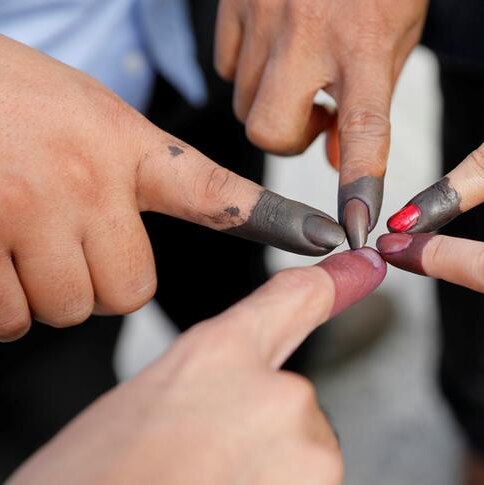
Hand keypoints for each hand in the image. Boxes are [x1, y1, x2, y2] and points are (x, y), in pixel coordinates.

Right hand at [0, 35, 345, 339]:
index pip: (217, 193)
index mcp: (124, 146)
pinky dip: (2, 304)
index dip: (277, 221)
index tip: (325, 238)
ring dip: (47, 295)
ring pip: (66, 309)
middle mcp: (86, 181)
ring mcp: (26, 212)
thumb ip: (140, 169)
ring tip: (22, 244)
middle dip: (102, 283)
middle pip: (129, 292)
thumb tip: (172, 219)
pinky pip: (7, 316)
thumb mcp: (93, 115)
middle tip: (72, 247)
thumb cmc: (11, 98)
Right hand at [9, 249, 385, 484]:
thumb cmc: (95, 482)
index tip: (363, 268)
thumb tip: (233, 399)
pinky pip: (306, 483)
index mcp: (218, 355)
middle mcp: (277, 392)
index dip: (332, 283)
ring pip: (302, 455)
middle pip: (292, 403)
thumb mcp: (141, 409)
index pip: (293, 300)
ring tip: (206, 481)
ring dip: (267, 472)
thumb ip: (206, 386)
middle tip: (201, 461)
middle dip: (257, 433)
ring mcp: (306, 448)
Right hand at [214, 0, 428, 247]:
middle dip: (289, 137)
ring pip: (244, 103)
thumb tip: (332, 159)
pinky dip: (247, 73)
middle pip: (270, 131)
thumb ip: (369, 103)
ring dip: (271, 104)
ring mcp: (264, 17)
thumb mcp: (395, 37)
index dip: (358, 182)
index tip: (354, 222)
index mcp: (364, 43)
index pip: (364, 129)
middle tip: (313, 115)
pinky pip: (225, 67)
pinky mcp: (234, 4)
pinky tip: (274, 49)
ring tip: (299, 72)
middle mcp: (309, 34)